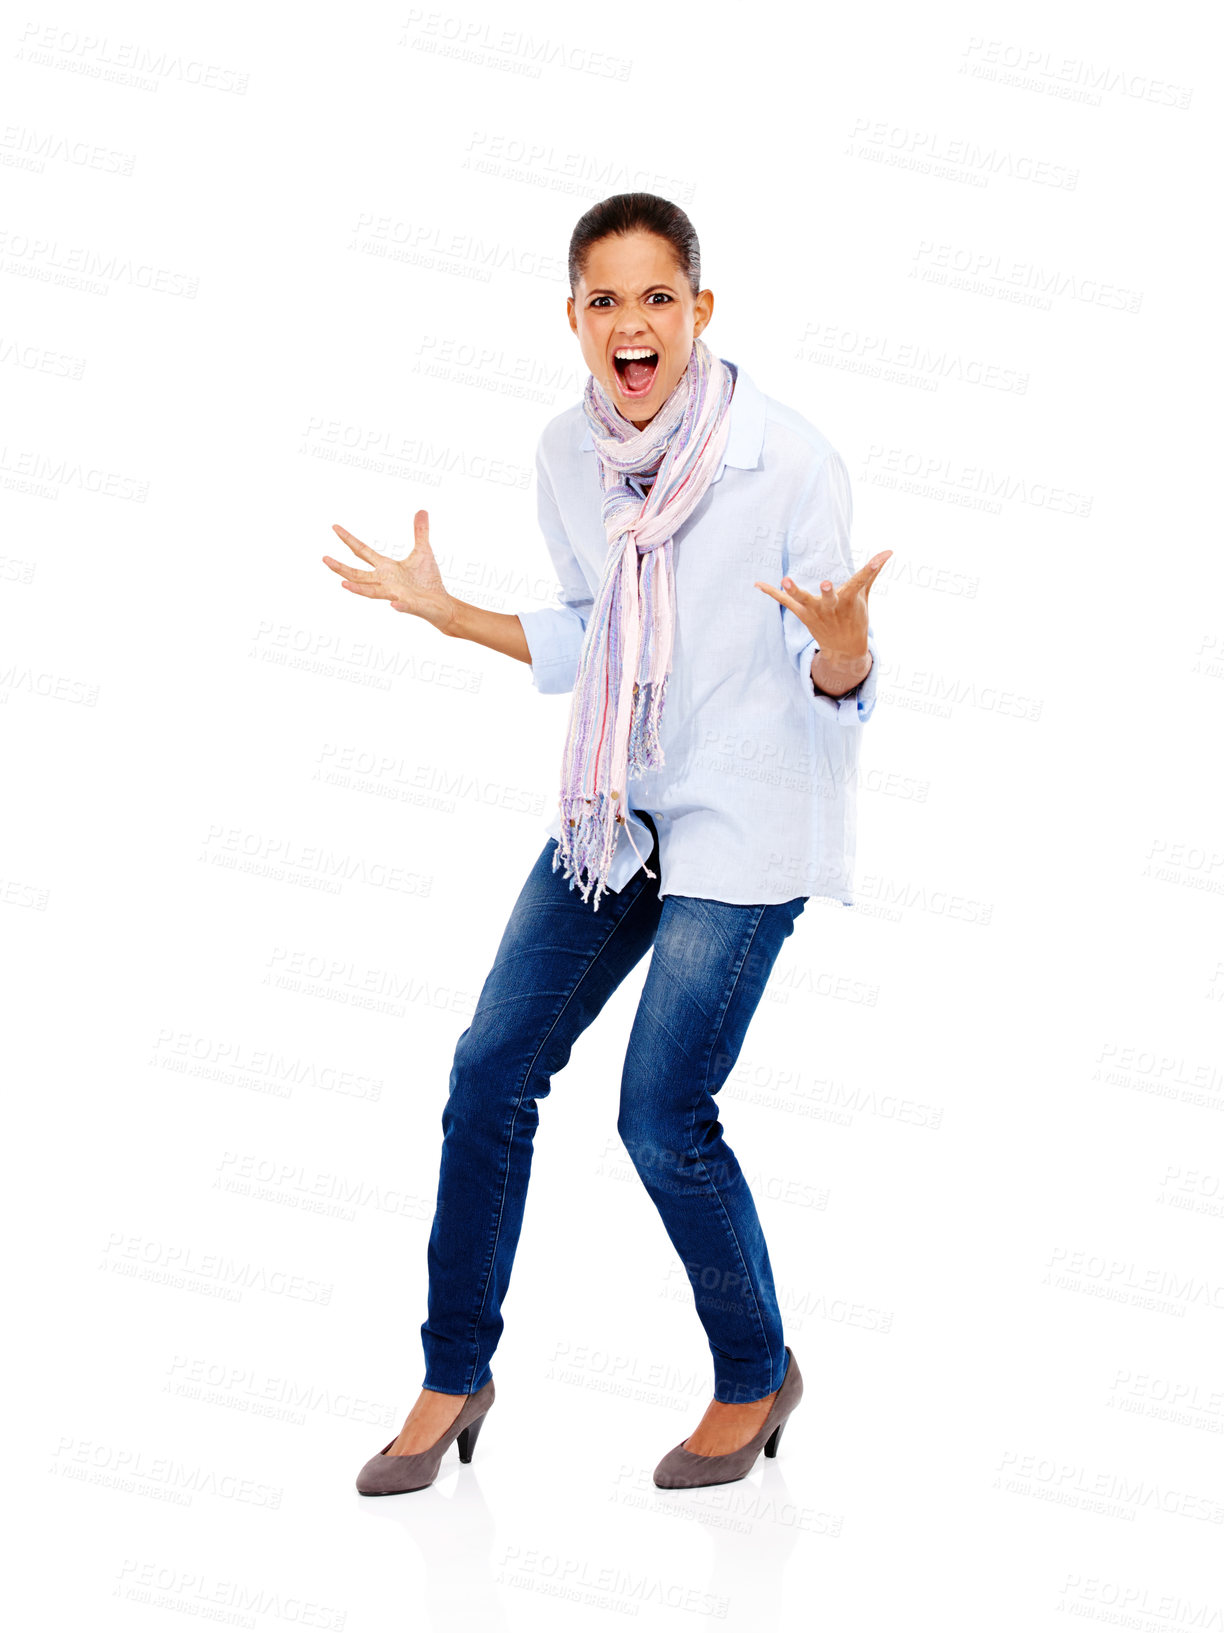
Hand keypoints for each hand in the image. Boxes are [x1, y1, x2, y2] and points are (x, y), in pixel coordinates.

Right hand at [322, 510, 457, 630]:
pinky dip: (399, 605)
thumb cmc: (428, 580)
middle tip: (324, 559)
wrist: (441, 604)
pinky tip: (394, 604)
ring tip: (342, 584)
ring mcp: (395, 594)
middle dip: (341, 568)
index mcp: (386, 568)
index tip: (334, 527)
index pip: (363, 551)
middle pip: (358, 575)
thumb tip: (422, 510)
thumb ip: (420, 532)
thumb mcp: (424, 551)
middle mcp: (386, 582)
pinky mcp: (410, 605)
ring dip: (358, 589)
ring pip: (372, 592)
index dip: (348, 539)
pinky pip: (403, 605)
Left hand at [754, 550, 891, 659]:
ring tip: (785, 579)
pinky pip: (786, 603)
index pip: (861, 582)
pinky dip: (772, 593)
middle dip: (828, 593)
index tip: (880, 559)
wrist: (844, 649)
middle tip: (826, 584)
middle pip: (829, 599)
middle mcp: (832, 607)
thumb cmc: (855, 617)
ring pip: (803, 600)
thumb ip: (872, 572)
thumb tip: (888, 552)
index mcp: (850, 600)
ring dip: (794, 591)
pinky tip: (757, 584)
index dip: (871, 569)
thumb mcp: (865, 596)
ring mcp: (816, 612)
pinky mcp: (803, 615)